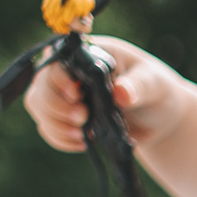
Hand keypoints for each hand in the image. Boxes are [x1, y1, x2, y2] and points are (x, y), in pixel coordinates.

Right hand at [25, 41, 189, 154]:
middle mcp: (69, 70)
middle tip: (83, 118)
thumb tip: (122, 92)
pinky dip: (59, 138)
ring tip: (82, 134)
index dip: (58, 78)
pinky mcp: (65, 116)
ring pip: (37, 106)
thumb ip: (139, 85)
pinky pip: (47, 126)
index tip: (76, 95)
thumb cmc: (157, 90)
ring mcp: (64, 93)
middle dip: (55, 106)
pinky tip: (82, 143)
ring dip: (55, 124)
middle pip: (40, 84)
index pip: (56, 59)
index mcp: (88, 52)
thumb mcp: (154, 84)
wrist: (158, 117)